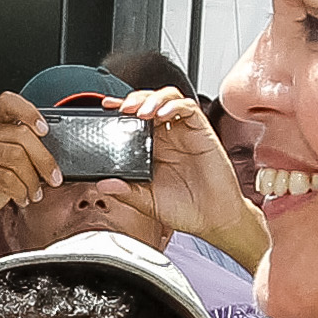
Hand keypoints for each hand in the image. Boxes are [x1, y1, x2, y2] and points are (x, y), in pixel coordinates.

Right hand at [0, 91, 58, 265]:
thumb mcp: (8, 163)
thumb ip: (25, 150)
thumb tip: (53, 154)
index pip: (8, 103)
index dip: (29, 112)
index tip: (45, 130)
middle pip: (21, 135)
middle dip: (44, 160)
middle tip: (53, 178)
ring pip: (17, 158)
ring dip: (33, 180)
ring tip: (35, 192)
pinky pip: (7, 179)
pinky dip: (21, 191)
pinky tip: (22, 198)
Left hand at [115, 86, 265, 268]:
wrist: (214, 218)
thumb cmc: (185, 209)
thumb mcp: (147, 202)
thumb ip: (125, 191)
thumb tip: (102, 184)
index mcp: (152, 150)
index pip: (134, 120)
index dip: (120, 110)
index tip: (105, 109)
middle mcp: (168, 137)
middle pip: (150, 102)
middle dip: (134, 99)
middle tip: (121, 107)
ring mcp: (184, 133)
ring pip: (168, 99)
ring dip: (153, 99)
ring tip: (141, 111)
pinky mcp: (202, 132)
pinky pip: (189, 109)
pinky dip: (174, 106)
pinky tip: (163, 113)